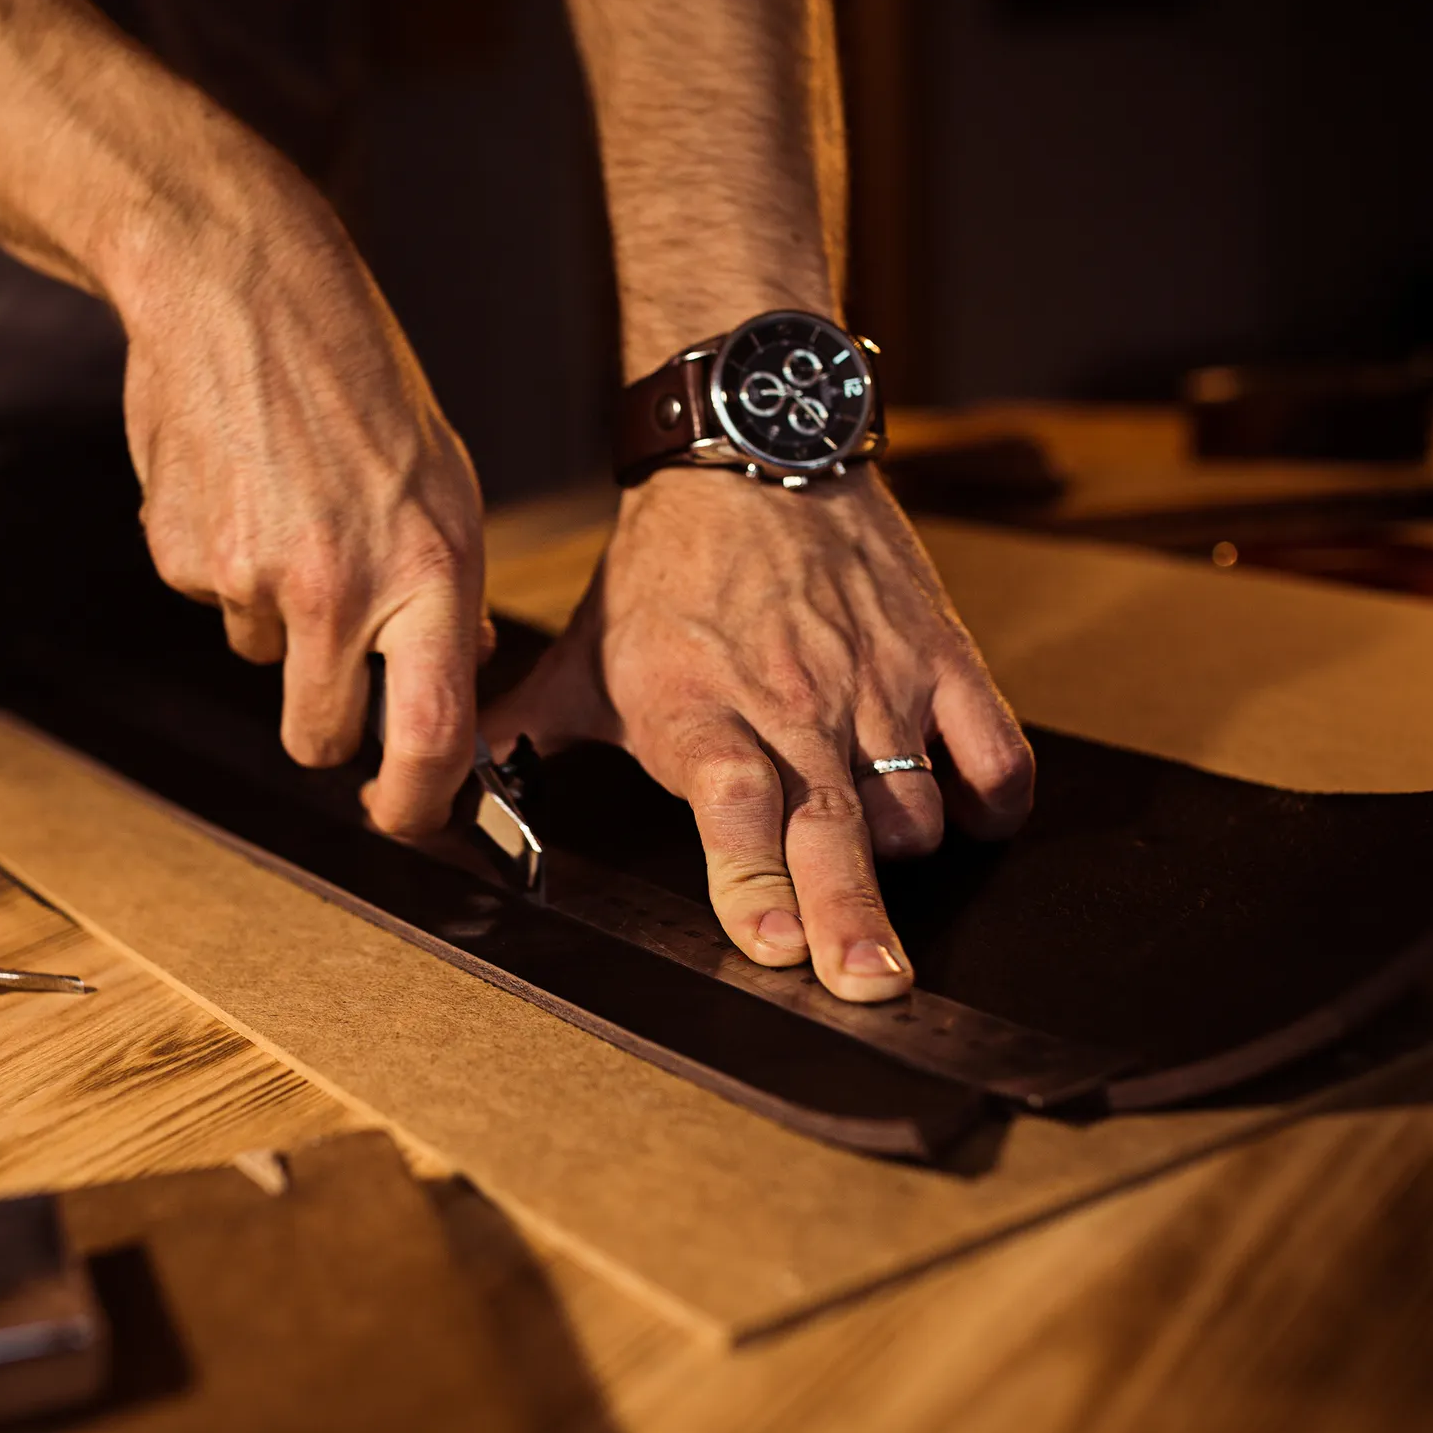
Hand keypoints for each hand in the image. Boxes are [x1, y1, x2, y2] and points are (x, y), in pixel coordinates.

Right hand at [118, 196, 490, 831]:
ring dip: (275, 613)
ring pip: (263, 656)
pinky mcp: (181, 554)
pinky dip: (224, 561)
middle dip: (325, 729)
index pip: (432, 733)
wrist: (236, 283)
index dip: (418, 802)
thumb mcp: (444, 474)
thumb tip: (462, 667)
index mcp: (428, 566)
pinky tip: (240, 484)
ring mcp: (252, 575)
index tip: (406, 814)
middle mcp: (341, 584)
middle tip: (330, 679)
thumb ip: (450, 582)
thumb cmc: (351, 369)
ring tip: (289, 507)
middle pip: (320, 733)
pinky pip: (211, 599)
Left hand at [484, 466, 1033, 1001]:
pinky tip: (973, 821)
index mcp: (697, 709)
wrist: (746, 448)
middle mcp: (790, 704)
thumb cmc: (665, 565)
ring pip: (914, 804)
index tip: (773, 943)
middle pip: (830, 827)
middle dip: (852, 916)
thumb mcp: (583, 655)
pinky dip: (992, 797)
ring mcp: (873, 681)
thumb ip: (521, 730)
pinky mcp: (938, 653)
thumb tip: (439, 789)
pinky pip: (991, 747)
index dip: (752, 878)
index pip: (732, 805)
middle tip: (870, 984)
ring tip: (884, 867)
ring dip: (905, 852)